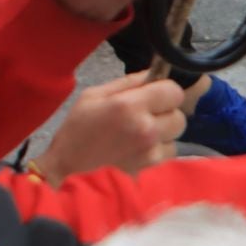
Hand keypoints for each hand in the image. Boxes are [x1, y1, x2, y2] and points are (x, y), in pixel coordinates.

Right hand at [34, 71, 186, 182]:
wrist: (66, 172)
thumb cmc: (76, 131)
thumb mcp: (94, 96)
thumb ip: (128, 83)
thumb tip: (155, 73)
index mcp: (130, 107)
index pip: (174, 91)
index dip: (165, 92)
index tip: (154, 96)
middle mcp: (146, 129)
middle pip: (179, 115)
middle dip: (165, 114)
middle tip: (145, 117)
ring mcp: (150, 152)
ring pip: (175, 135)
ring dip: (163, 133)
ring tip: (139, 136)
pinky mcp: (150, 169)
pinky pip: (168, 153)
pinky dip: (158, 151)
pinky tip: (138, 151)